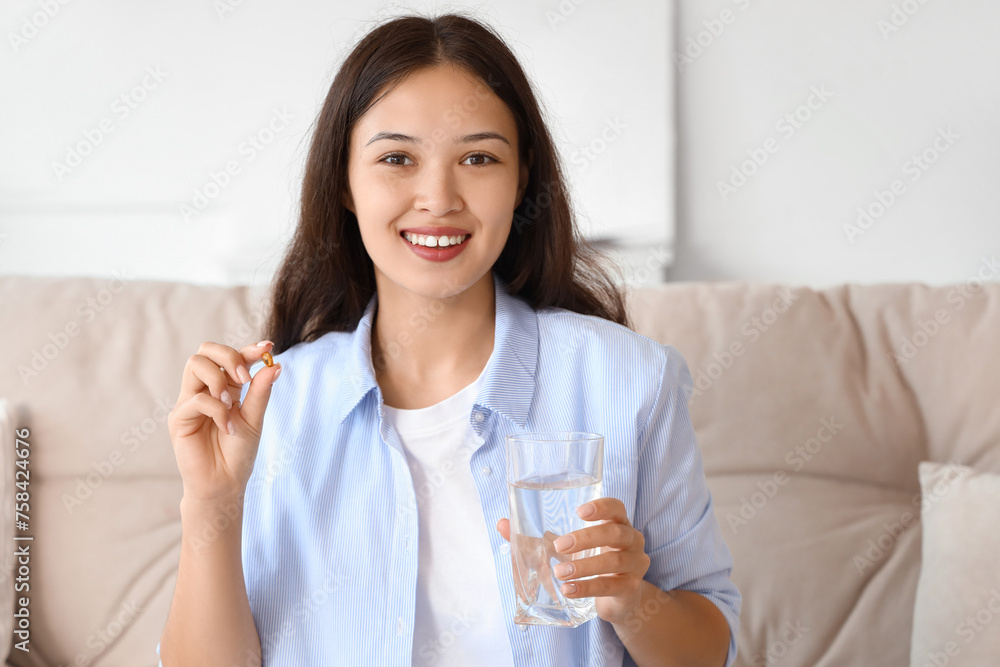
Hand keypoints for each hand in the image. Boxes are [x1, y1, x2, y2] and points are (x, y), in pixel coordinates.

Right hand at [167, 340, 280, 502]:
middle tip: (245, 378)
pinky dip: (216, 410)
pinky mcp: (179, 418)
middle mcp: (205, 390)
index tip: (268, 348)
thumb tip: (275, 365)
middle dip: (229, 356)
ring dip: (219, 379)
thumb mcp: (254, 420)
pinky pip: (196, 399)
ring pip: (195, 365)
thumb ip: (260, 392)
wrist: (224, 485)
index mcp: (226, 388)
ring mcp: (190, 402)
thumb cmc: (238, 454)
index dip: (248, 349)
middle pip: (206, 351)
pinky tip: (227, 428)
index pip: (231, 358)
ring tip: (231, 404)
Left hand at [496, 497, 649, 625]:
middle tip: (559, 545)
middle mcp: (632, 540)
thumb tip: (503, 524)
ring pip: (614, 561)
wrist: (619, 598)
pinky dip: (588, 588)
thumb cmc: (591, 562)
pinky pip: (611, 586)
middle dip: (586, 538)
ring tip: (560, 572)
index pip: (616, 508)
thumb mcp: (569, 548)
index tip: (579, 511)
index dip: (602, 507)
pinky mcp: (631, 588)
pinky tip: (569, 590)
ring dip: (584, 567)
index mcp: (618, 523)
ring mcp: (635, 564)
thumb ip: (537, 537)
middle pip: (615, 532)